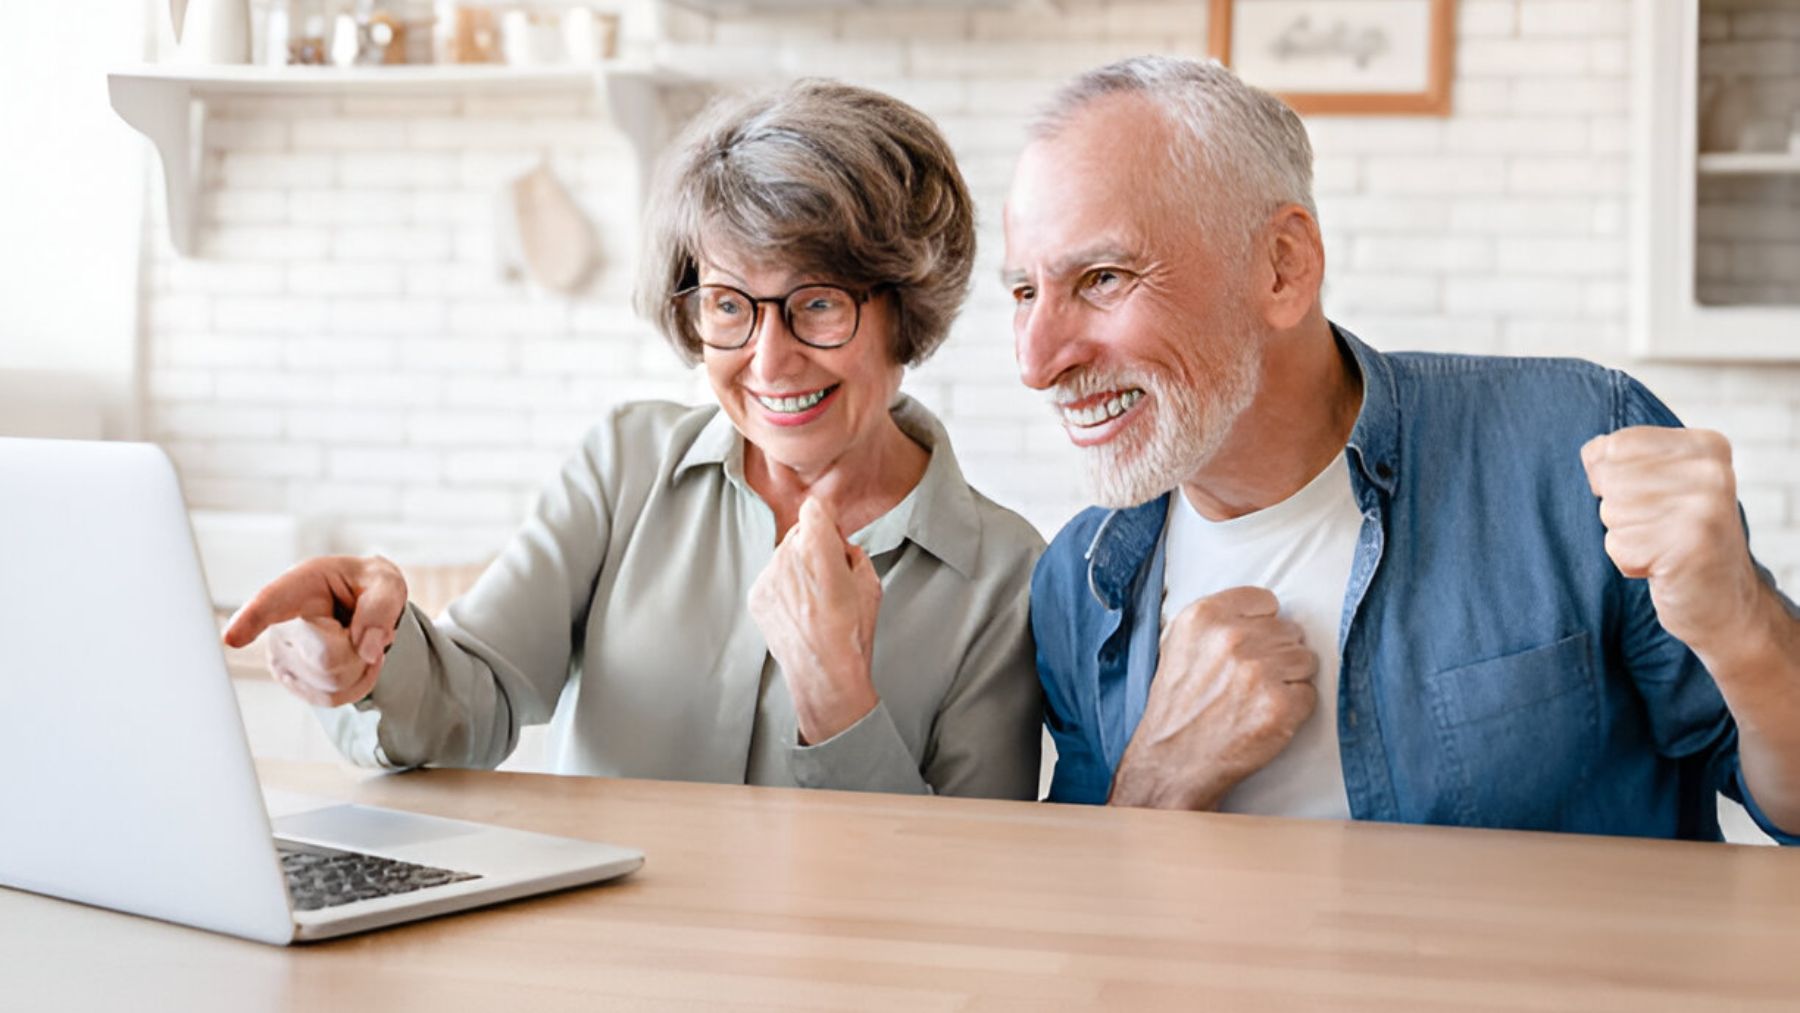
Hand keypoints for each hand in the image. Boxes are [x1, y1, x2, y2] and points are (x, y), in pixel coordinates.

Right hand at [221, 555, 407, 707]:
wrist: (360, 606)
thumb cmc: (366, 588)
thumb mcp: (385, 582)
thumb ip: (381, 607)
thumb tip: (367, 651)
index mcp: (299, 587)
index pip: (271, 604)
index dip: (251, 620)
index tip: (232, 638)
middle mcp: (280, 623)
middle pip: (328, 659)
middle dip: (360, 650)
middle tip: (361, 628)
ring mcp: (280, 656)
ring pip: (332, 684)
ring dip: (360, 667)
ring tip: (355, 640)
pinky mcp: (290, 681)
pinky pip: (332, 698)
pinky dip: (357, 683)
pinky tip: (353, 659)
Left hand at [748, 498, 881, 744]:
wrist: (824, 674)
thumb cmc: (852, 633)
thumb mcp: (870, 583)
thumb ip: (853, 553)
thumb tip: (841, 546)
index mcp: (818, 548)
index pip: (815, 508)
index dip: (826, 518)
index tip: (832, 529)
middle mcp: (787, 556)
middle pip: (798, 532)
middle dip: (814, 545)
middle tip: (831, 575)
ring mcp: (767, 576)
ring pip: (784, 556)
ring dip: (798, 568)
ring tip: (817, 602)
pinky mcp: (757, 596)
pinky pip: (772, 579)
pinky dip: (785, 588)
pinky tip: (801, 612)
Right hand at [1109, 587, 1318, 809]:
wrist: (1172, 761)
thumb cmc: (1178, 705)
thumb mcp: (1178, 643)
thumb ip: (1218, 619)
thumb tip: (1265, 613)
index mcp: (1204, 616)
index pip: (1266, 601)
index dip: (1261, 626)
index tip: (1249, 645)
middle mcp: (1231, 637)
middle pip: (1289, 630)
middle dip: (1276, 654)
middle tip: (1249, 680)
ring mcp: (1259, 670)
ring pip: (1305, 660)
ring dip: (1288, 680)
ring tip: (1255, 698)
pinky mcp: (1280, 705)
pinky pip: (1309, 693)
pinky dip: (1293, 708)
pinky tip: (1263, 716)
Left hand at [1582, 427, 1765, 658]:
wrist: (1724, 601)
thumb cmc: (1679, 537)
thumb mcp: (1665, 483)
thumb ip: (1628, 458)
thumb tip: (1592, 451)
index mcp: (1705, 446)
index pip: (1615, 445)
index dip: (1608, 477)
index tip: (1644, 498)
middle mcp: (1711, 471)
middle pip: (1609, 480)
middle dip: (1619, 511)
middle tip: (1659, 529)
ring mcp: (1705, 507)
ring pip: (1611, 511)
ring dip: (1625, 537)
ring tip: (1662, 546)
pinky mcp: (1691, 545)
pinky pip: (1619, 545)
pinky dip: (1630, 561)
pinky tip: (1663, 566)